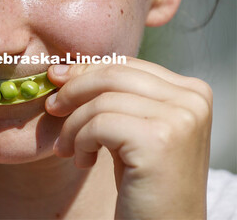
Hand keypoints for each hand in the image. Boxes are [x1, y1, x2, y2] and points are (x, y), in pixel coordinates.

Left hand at [46, 58, 211, 218]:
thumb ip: (111, 96)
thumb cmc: (143, 179)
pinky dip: (80, 141)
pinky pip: (98, 125)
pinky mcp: (158, 140)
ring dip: (73, 125)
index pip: (127, 65)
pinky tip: (82, 160)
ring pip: (101, 101)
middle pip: (113, 75)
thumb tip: (62, 69)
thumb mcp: (131, 126)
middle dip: (73, 89)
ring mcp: (179, 118)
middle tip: (52, 108)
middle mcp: (191, 99)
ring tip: (66, 148)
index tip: (58, 78)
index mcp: (190, 90)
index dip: (87, 69)